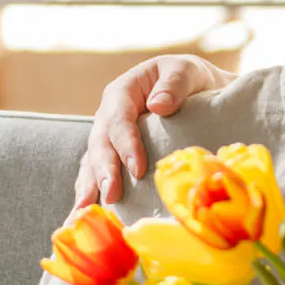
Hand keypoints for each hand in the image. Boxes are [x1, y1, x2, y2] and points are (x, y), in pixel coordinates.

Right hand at [72, 55, 236, 208]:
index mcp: (123, 92)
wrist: (198, 91)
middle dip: (104, 171)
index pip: (119, 118)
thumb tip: (158, 105)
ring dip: (90, 186)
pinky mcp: (114, 156)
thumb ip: (175, 83)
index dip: (125, 143)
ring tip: (86, 210)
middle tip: (112, 195)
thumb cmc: (192, 79)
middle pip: (100, 144)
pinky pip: (96, 175)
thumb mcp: (187, 70)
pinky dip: (90, 193)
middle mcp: (109, 116)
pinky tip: (86, 213)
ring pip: (92, 162)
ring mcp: (108, 138)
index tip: (138, 169)